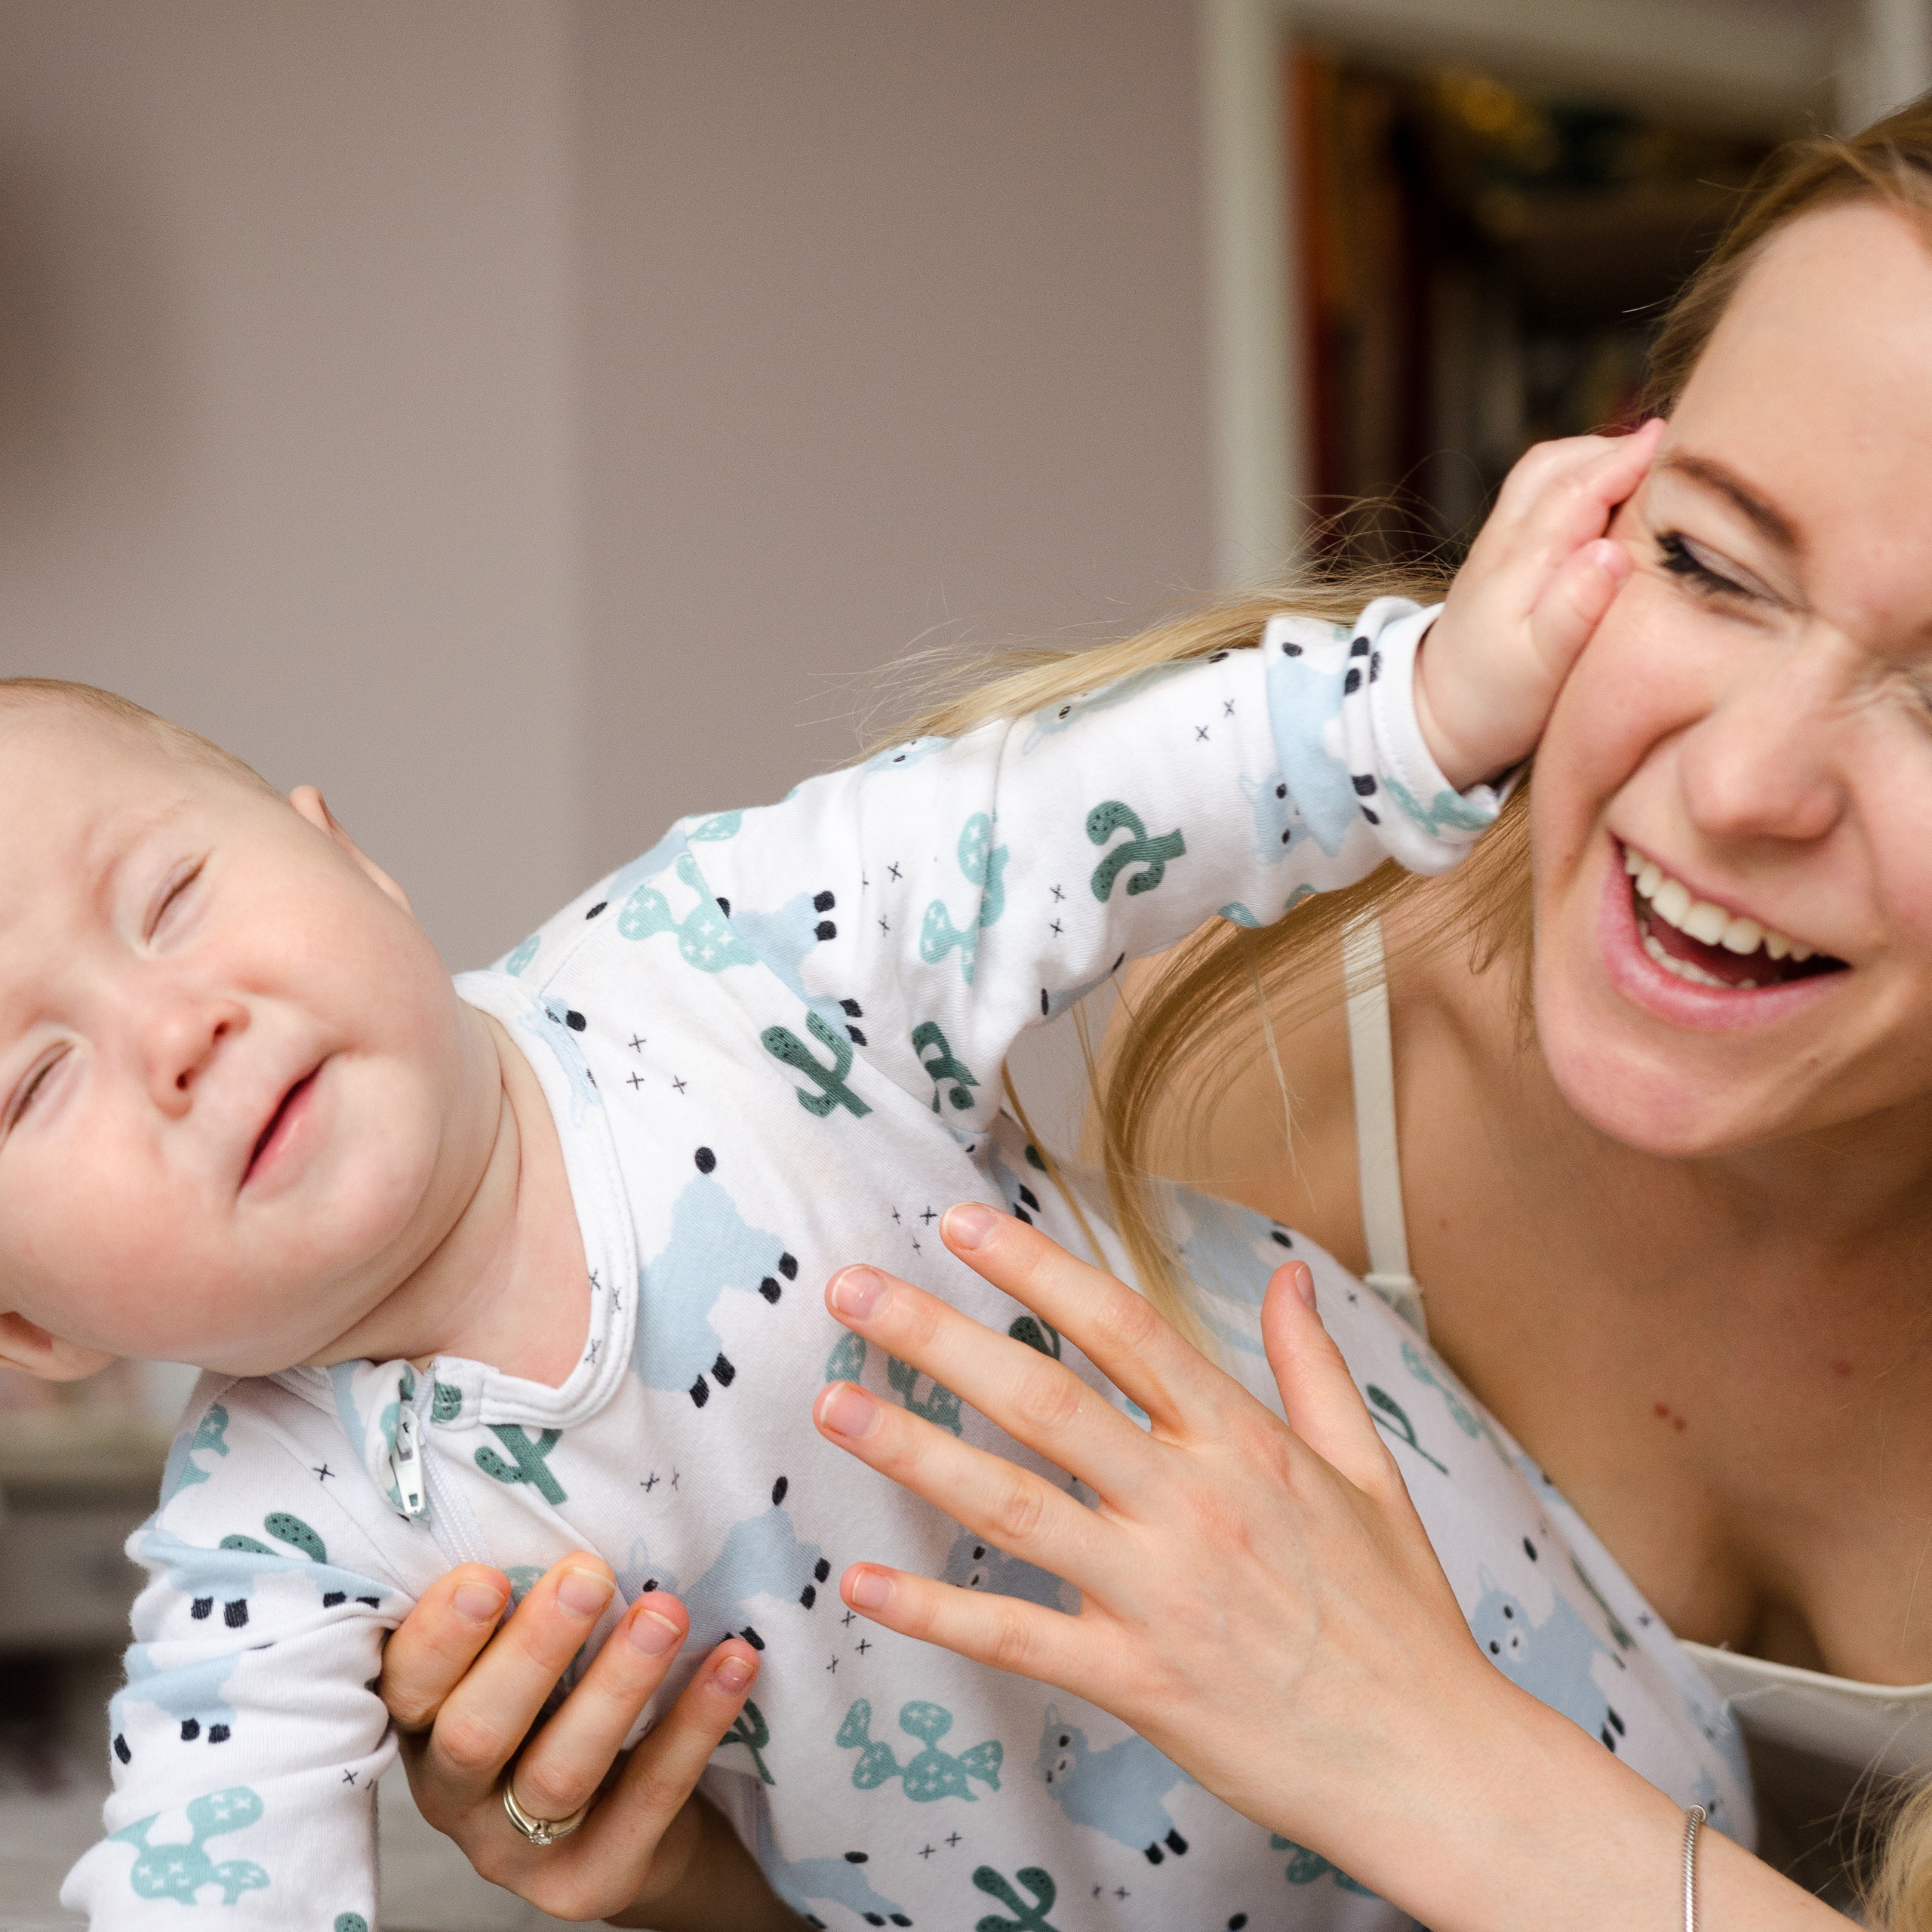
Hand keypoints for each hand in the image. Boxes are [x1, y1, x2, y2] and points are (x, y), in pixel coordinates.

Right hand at [377, 1556, 792, 1928]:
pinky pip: (650, 1798)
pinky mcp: (594, 1881)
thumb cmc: (558, 1705)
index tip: (487, 1574)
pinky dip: (694, 1724)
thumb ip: (515, 1606)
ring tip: (667, 1612)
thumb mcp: (517, 1658)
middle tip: (590, 1574)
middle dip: (533, 1651)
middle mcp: (457, 1797)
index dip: (440, 1637)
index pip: (408, 1687)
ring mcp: (520, 1852)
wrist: (624, 1824)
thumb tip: (547, 1506)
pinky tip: (733, 1661)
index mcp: (425, 1727)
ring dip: (618, 1684)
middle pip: (477, 1734)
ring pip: (562, 1771)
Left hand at [809, 1205, 1731, 1931]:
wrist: (1432, 1760)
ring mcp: (1159, 1592)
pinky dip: (934, 1613)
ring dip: (914, 1450)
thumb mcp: (1367, 1469)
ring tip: (833, 1404)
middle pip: (1044, 1397)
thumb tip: (1291, 1276)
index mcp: (1245, 1441)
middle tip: (853, 1290)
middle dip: (939, 1336)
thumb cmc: (1399, 1615)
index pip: (1123, 1327)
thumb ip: (1310, 1365)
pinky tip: (863, 1581)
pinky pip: (1016, 1639)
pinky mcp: (1137, 1679)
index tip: (963, 1224)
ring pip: (1013, 1505)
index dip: (1037, 1267)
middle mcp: (1192, 1501)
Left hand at [1417, 418, 1663, 787]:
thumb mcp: (1541, 670)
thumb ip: (1575, 611)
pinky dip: (1579, 477)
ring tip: (1648, 467)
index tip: (1675, 440)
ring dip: (1594, 457)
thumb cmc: (1496, 702)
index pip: (1577, 489)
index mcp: (1522, 563)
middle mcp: (1505, 540)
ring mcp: (1498, 542)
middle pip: (1558, 465)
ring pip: (1545, 471)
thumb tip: (1610, 553)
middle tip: (1675, 451)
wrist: (1435, 718)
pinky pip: (1540, 491)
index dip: (1626, 461)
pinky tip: (1613, 496)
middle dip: (1614, 449)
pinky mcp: (1501, 552)